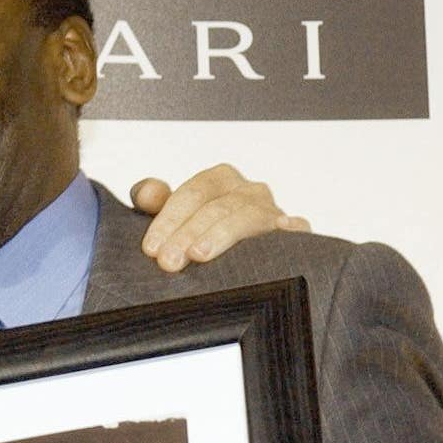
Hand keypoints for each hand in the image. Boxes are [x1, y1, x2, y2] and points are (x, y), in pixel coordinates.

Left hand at [130, 163, 309, 272]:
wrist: (242, 260)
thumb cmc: (203, 236)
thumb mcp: (176, 219)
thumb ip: (158, 204)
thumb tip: (144, 193)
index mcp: (220, 181)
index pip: (193, 192)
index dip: (169, 219)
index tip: (151, 248)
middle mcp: (249, 191)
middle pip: (217, 206)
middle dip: (188, 234)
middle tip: (168, 262)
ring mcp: (274, 212)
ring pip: (248, 216)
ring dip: (221, 234)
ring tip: (199, 254)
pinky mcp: (295, 235)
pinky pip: (298, 228)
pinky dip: (292, 228)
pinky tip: (285, 229)